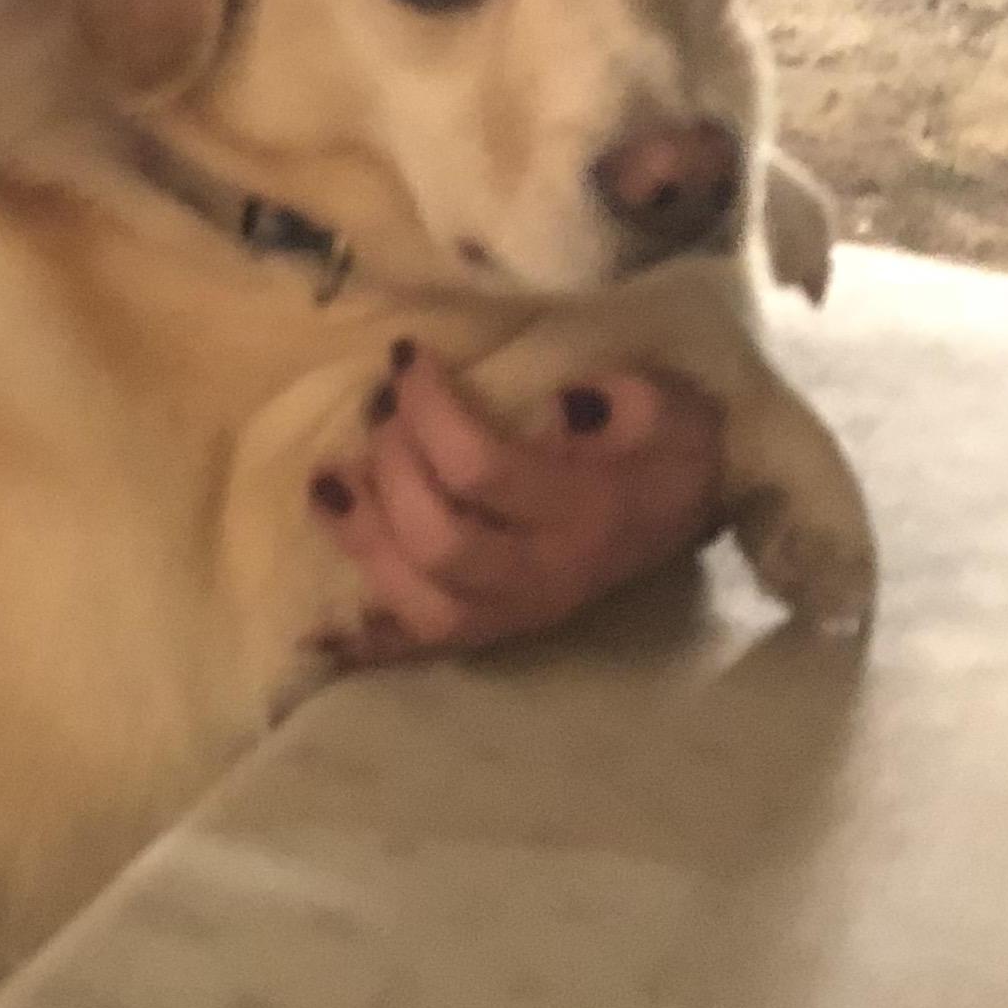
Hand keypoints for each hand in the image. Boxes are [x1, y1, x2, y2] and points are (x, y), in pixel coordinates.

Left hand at [309, 348, 723, 663]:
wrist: (688, 512)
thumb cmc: (665, 447)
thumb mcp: (668, 404)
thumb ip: (625, 399)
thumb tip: (560, 404)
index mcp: (588, 511)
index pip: (482, 468)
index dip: (430, 410)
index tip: (408, 356)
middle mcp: (547, 574)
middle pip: (441, 542)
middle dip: (393, 470)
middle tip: (379, 413)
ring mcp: (516, 614)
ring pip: (422, 604)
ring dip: (363, 542)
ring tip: (330, 482)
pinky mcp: (492, 633)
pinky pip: (419, 650)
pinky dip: (365, 640)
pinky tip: (318, 621)